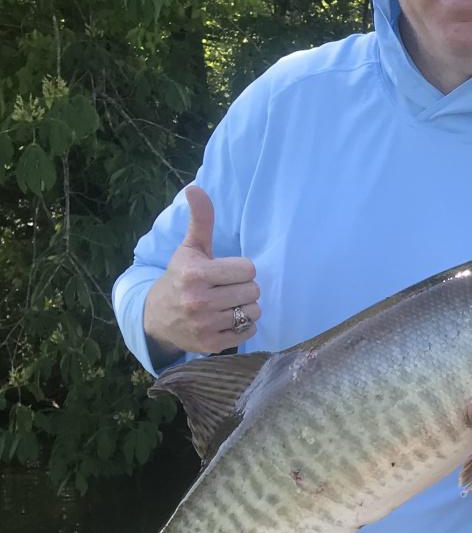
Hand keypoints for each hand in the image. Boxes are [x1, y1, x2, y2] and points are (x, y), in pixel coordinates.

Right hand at [143, 185, 260, 359]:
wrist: (156, 317)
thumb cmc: (181, 276)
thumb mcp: (190, 248)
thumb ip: (200, 220)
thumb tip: (196, 188)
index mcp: (195, 275)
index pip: (248, 269)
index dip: (240, 269)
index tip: (224, 271)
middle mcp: (198, 301)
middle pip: (253, 291)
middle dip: (243, 288)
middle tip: (225, 288)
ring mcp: (205, 325)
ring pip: (253, 311)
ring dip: (244, 307)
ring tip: (225, 303)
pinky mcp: (211, 345)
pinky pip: (248, 331)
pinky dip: (242, 326)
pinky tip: (224, 319)